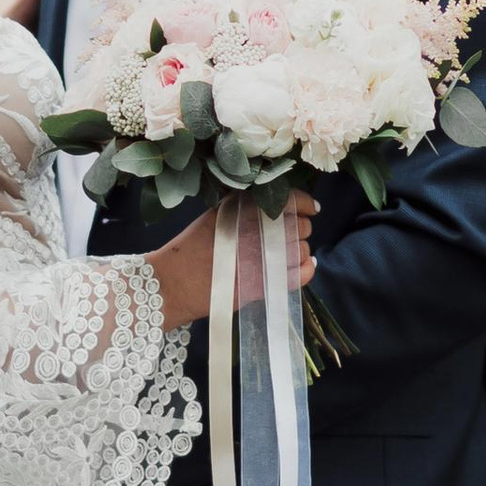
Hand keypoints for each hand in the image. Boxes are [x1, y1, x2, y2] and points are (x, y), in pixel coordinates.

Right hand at [150, 192, 317, 332]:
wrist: (174, 283)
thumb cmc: (190, 248)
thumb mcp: (216, 215)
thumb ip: (244, 206)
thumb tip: (273, 202)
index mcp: (249, 210)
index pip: (293, 200)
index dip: (306, 203)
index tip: (311, 207)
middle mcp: (262, 231)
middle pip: (301, 226)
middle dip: (300, 229)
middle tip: (289, 235)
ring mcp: (267, 259)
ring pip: (302, 250)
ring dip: (299, 250)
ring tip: (287, 252)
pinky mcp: (267, 284)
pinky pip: (301, 275)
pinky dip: (308, 269)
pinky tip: (306, 264)